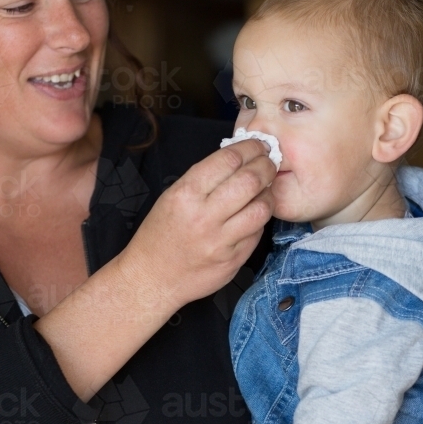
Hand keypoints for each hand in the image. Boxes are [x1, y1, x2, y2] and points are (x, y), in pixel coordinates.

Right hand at [122, 138, 275, 307]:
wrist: (152, 278)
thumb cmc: (160, 235)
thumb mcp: (172, 197)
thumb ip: (204, 179)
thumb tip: (239, 159)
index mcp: (185, 194)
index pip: (228, 160)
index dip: (250, 147)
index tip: (259, 145)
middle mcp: (204, 216)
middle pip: (250, 180)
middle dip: (266, 166)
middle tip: (270, 162)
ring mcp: (220, 241)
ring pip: (261, 208)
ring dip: (269, 194)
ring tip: (266, 189)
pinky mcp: (232, 260)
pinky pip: (257, 233)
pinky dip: (260, 219)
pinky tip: (255, 213)